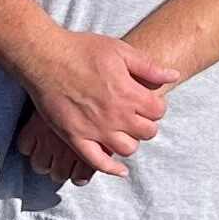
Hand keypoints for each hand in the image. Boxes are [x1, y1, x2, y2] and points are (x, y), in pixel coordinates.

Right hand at [19, 27, 181, 179]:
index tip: (148, 102)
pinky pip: (97, 162)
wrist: (45, 57)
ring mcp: (95, 129)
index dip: (157, 106)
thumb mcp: (120, 51)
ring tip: (125, 133)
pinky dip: (111, 169)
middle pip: (147, 132)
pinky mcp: (75, 137)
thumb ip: (148, 67)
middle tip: (138, 117)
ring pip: (127, 149)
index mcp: (128, 93)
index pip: (158, 111)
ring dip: (131, 142)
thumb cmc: (82, 50)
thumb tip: (173, 75)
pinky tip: (119, 169)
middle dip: (147, 124)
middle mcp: (115, 115)